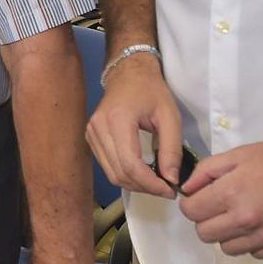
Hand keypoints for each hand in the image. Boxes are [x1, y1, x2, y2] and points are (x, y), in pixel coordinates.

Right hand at [84, 55, 182, 197]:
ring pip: (112, 174)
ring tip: (157, 183)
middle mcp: (99, 128)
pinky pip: (107, 167)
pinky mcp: (91, 138)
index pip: (131, 164)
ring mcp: (91, 134)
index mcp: (118, 120)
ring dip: (136, 184)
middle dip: (145, 187)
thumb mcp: (170, 116)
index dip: (151, 184)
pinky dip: (126, 175)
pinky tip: (143, 173)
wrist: (128, 73)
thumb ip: (172, 149)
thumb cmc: (151, 91)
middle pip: (120, 173)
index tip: (170, 190)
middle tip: (167, 189)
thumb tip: (171, 180)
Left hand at [176, 130, 262, 258]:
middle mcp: (246, 219)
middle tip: (220, 207)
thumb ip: (209, 170)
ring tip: (242, 216)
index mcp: (233, 192)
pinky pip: (254, 254)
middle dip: (207, 220)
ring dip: (229, 234)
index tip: (201, 199)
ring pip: (227, 248)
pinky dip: (253, 242)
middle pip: (205, 234)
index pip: (192, 212)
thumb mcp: (243, 153)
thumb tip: (187, 189)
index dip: (192, 203)